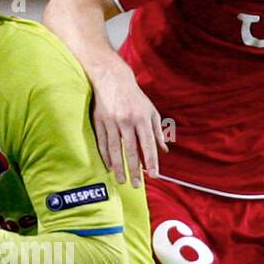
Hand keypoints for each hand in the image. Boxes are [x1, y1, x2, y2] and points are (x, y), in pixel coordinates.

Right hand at [91, 67, 168, 185]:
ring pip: (115, 149)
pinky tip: (109, 167)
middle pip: (130, 150)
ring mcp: (111, 121)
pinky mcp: (99, 121)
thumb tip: (164, 151)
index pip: (148, 144)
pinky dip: (106, 156)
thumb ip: (158, 131)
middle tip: (137, 185)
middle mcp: (127, 120)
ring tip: (122, 180)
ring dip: (118, 167)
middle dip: (134, 169)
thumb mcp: (151, 111)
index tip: (154, 175)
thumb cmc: (135, 97)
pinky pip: (102, 143)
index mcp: (141, 118)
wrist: (112, 78)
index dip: (151, 161)